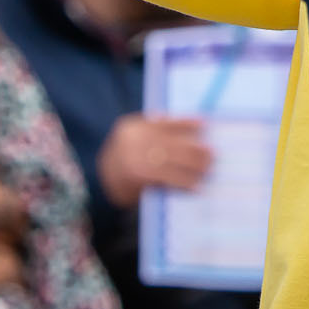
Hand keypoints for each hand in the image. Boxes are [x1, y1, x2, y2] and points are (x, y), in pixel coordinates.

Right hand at [98, 114, 213, 207]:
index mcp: (131, 126)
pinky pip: (164, 179)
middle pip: (169, 143)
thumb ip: (153, 131)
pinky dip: (182, 182)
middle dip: (193, 149)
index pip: (163, 122)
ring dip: (192, 167)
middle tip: (213, 154)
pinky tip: (195, 186)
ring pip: (169, 161)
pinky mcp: (135, 179)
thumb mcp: (132, 140)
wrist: (96, 184)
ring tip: (208, 169)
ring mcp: (131, 159)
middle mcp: (130, 141)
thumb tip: (191, 125)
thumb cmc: (123, 160)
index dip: (185, 123)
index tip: (205, 124)